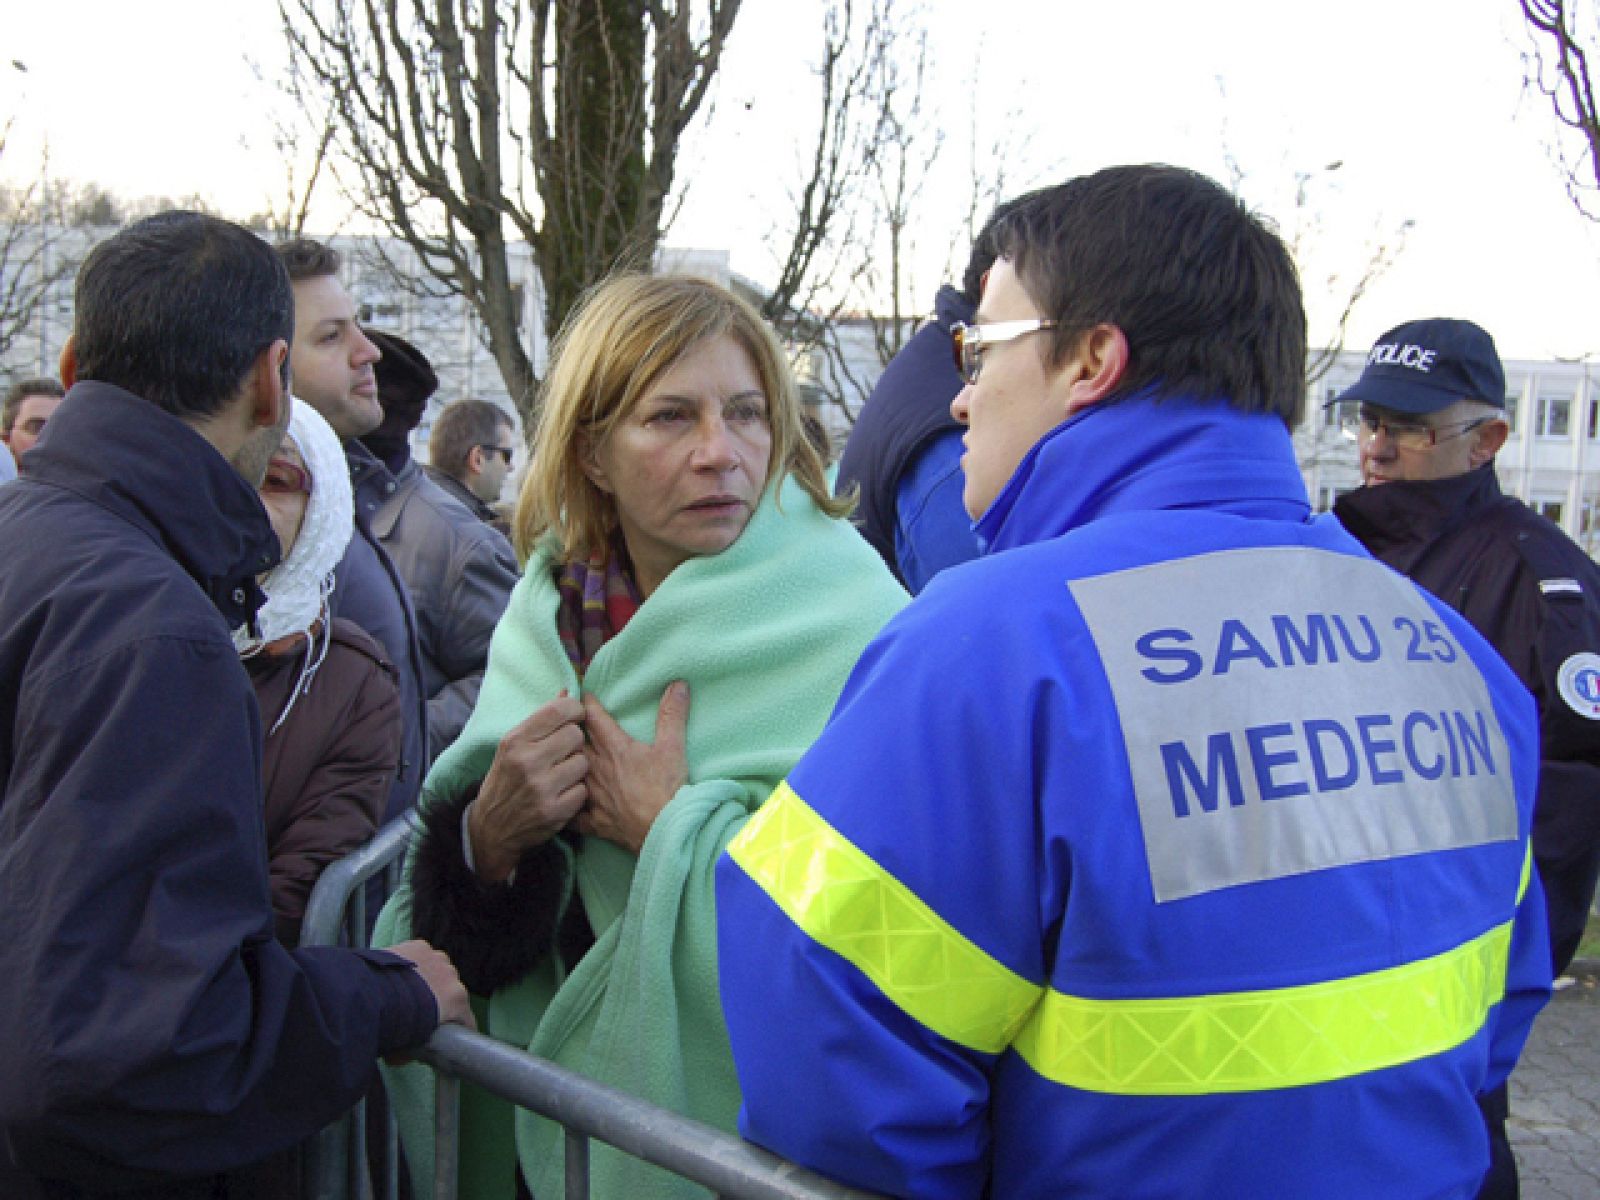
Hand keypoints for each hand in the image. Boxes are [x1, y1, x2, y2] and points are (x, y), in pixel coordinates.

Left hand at [385, 939, 476, 1050]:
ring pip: (436, 969)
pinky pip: (419, 956)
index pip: (466, 1019)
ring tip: (404, 988)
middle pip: (450, 990)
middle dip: (437, 999)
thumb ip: (412, 1051)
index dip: (456, 1028)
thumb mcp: (406, 1048)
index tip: (444, 1035)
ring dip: (426, 978)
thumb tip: (405, 1055)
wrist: (372, 995)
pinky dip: (411, 962)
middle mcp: (452, 976)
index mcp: (457, 1000)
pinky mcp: (419, 945)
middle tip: (416, 1011)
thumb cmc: (394, 1025)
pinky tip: (396, 971)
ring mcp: (436, 958)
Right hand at [468, 693, 588, 881]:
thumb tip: (567, 693)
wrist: (492, 826)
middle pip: (575, 735)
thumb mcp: (512, 745)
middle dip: (574, 742)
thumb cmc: (505, 778)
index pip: (558, 711)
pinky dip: (576, 792)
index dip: (574, 710)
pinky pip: (582, 790)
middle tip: (564, 751)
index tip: (575, 717)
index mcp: (515, 740)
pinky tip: (561, 793)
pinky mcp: (554, 811)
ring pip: (582, 763)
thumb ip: (540, 721)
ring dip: (577, 768)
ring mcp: (541, 788)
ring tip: (562, 774)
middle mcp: (527, 762)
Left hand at [574, 682, 689, 855]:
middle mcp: (596, 768)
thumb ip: (672, 714)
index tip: (578, 691)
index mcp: (614, 748)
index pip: (593, 718)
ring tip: (557, 754)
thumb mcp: (673, 747)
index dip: (585, 702)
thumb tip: (678, 684)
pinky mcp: (592, 820)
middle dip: (567, 728)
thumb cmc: (667, 788)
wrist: (663, 830)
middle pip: (573, 742)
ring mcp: (592, 795)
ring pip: (567, 773)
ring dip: (563, 762)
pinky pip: (570, 812)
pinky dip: (564, 804)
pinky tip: (559, 801)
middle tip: (561, 718)